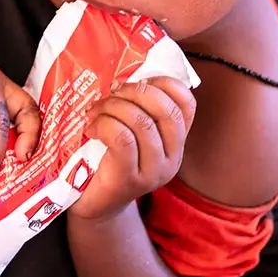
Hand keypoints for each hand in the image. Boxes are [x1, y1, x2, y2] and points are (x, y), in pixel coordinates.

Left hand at [69, 77, 196, 221]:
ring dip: (113, 107)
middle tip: (111, 93)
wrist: (92, 204)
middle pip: (165, 110)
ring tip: (95, 112)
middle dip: (135, 91)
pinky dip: (104, 125)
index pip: (186, 103)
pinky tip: (91, 128)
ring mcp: (153, 172)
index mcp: (176, 141)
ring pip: (141, 122)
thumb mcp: (130, 131)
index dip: (163, 82)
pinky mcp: (129, 180)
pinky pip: (122, 139)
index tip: (137, 79)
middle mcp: (172, 158)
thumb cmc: (107, 159)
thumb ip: (138, 107)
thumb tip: (127, 72)